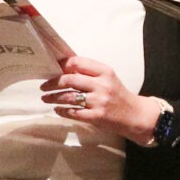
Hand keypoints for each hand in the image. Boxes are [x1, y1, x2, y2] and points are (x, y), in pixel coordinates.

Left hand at [42, 54, 165, 142]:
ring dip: (53, 97)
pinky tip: (57, 109)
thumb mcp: (108, 79)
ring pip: (68, 97)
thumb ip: (91, 73)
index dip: (62, 64)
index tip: (53, 68)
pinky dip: (62, 111)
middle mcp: (102, 85)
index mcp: (105, 72)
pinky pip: (73, 112)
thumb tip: (65, 68)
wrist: (136, 116)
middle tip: (43, 86)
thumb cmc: (119, 95)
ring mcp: (99, 101)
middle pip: (69, 79)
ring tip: (45, 98)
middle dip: (52, 82)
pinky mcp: (96, 116)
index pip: (78, 62)